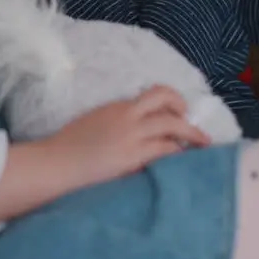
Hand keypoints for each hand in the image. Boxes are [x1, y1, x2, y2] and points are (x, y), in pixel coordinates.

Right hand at [46, 86, 210, 188]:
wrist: (56, 163)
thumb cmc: (67, 147)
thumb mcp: (93, 123)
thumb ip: (115, 121)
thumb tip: (135, 130)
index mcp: (117, 107)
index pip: (152, 96)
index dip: (170, 101)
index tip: (176, 111)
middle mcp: (127, 115)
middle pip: (166, 101)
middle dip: (185, 112)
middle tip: (194, 127)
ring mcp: (132, 135)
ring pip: (172, 125)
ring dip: (191, 134)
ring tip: (202, 143)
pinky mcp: (134, 155)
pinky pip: (166, 149)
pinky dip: (178, 153)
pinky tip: (184, 160)